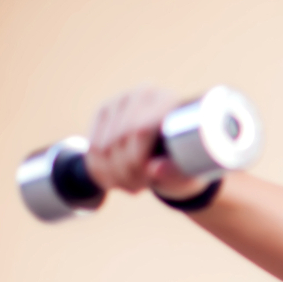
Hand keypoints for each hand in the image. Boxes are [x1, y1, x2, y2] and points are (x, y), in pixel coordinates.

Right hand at [84, 86, 208, 200]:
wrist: (175, 154)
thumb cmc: (189, 164)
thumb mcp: (190, 175)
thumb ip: (176, 175)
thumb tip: (153, 169)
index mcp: (171, 102)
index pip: (140, 130)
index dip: (137, 160)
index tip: (148, 180)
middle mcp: (143, 94)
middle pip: (119, 138)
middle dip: (126, 171)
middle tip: (140, 187)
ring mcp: (120, 102)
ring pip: (102, 146)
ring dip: (114, 175)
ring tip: (132, 185)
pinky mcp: (103, 113)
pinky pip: (92, 149)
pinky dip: (101, 172)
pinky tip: (116, 181)